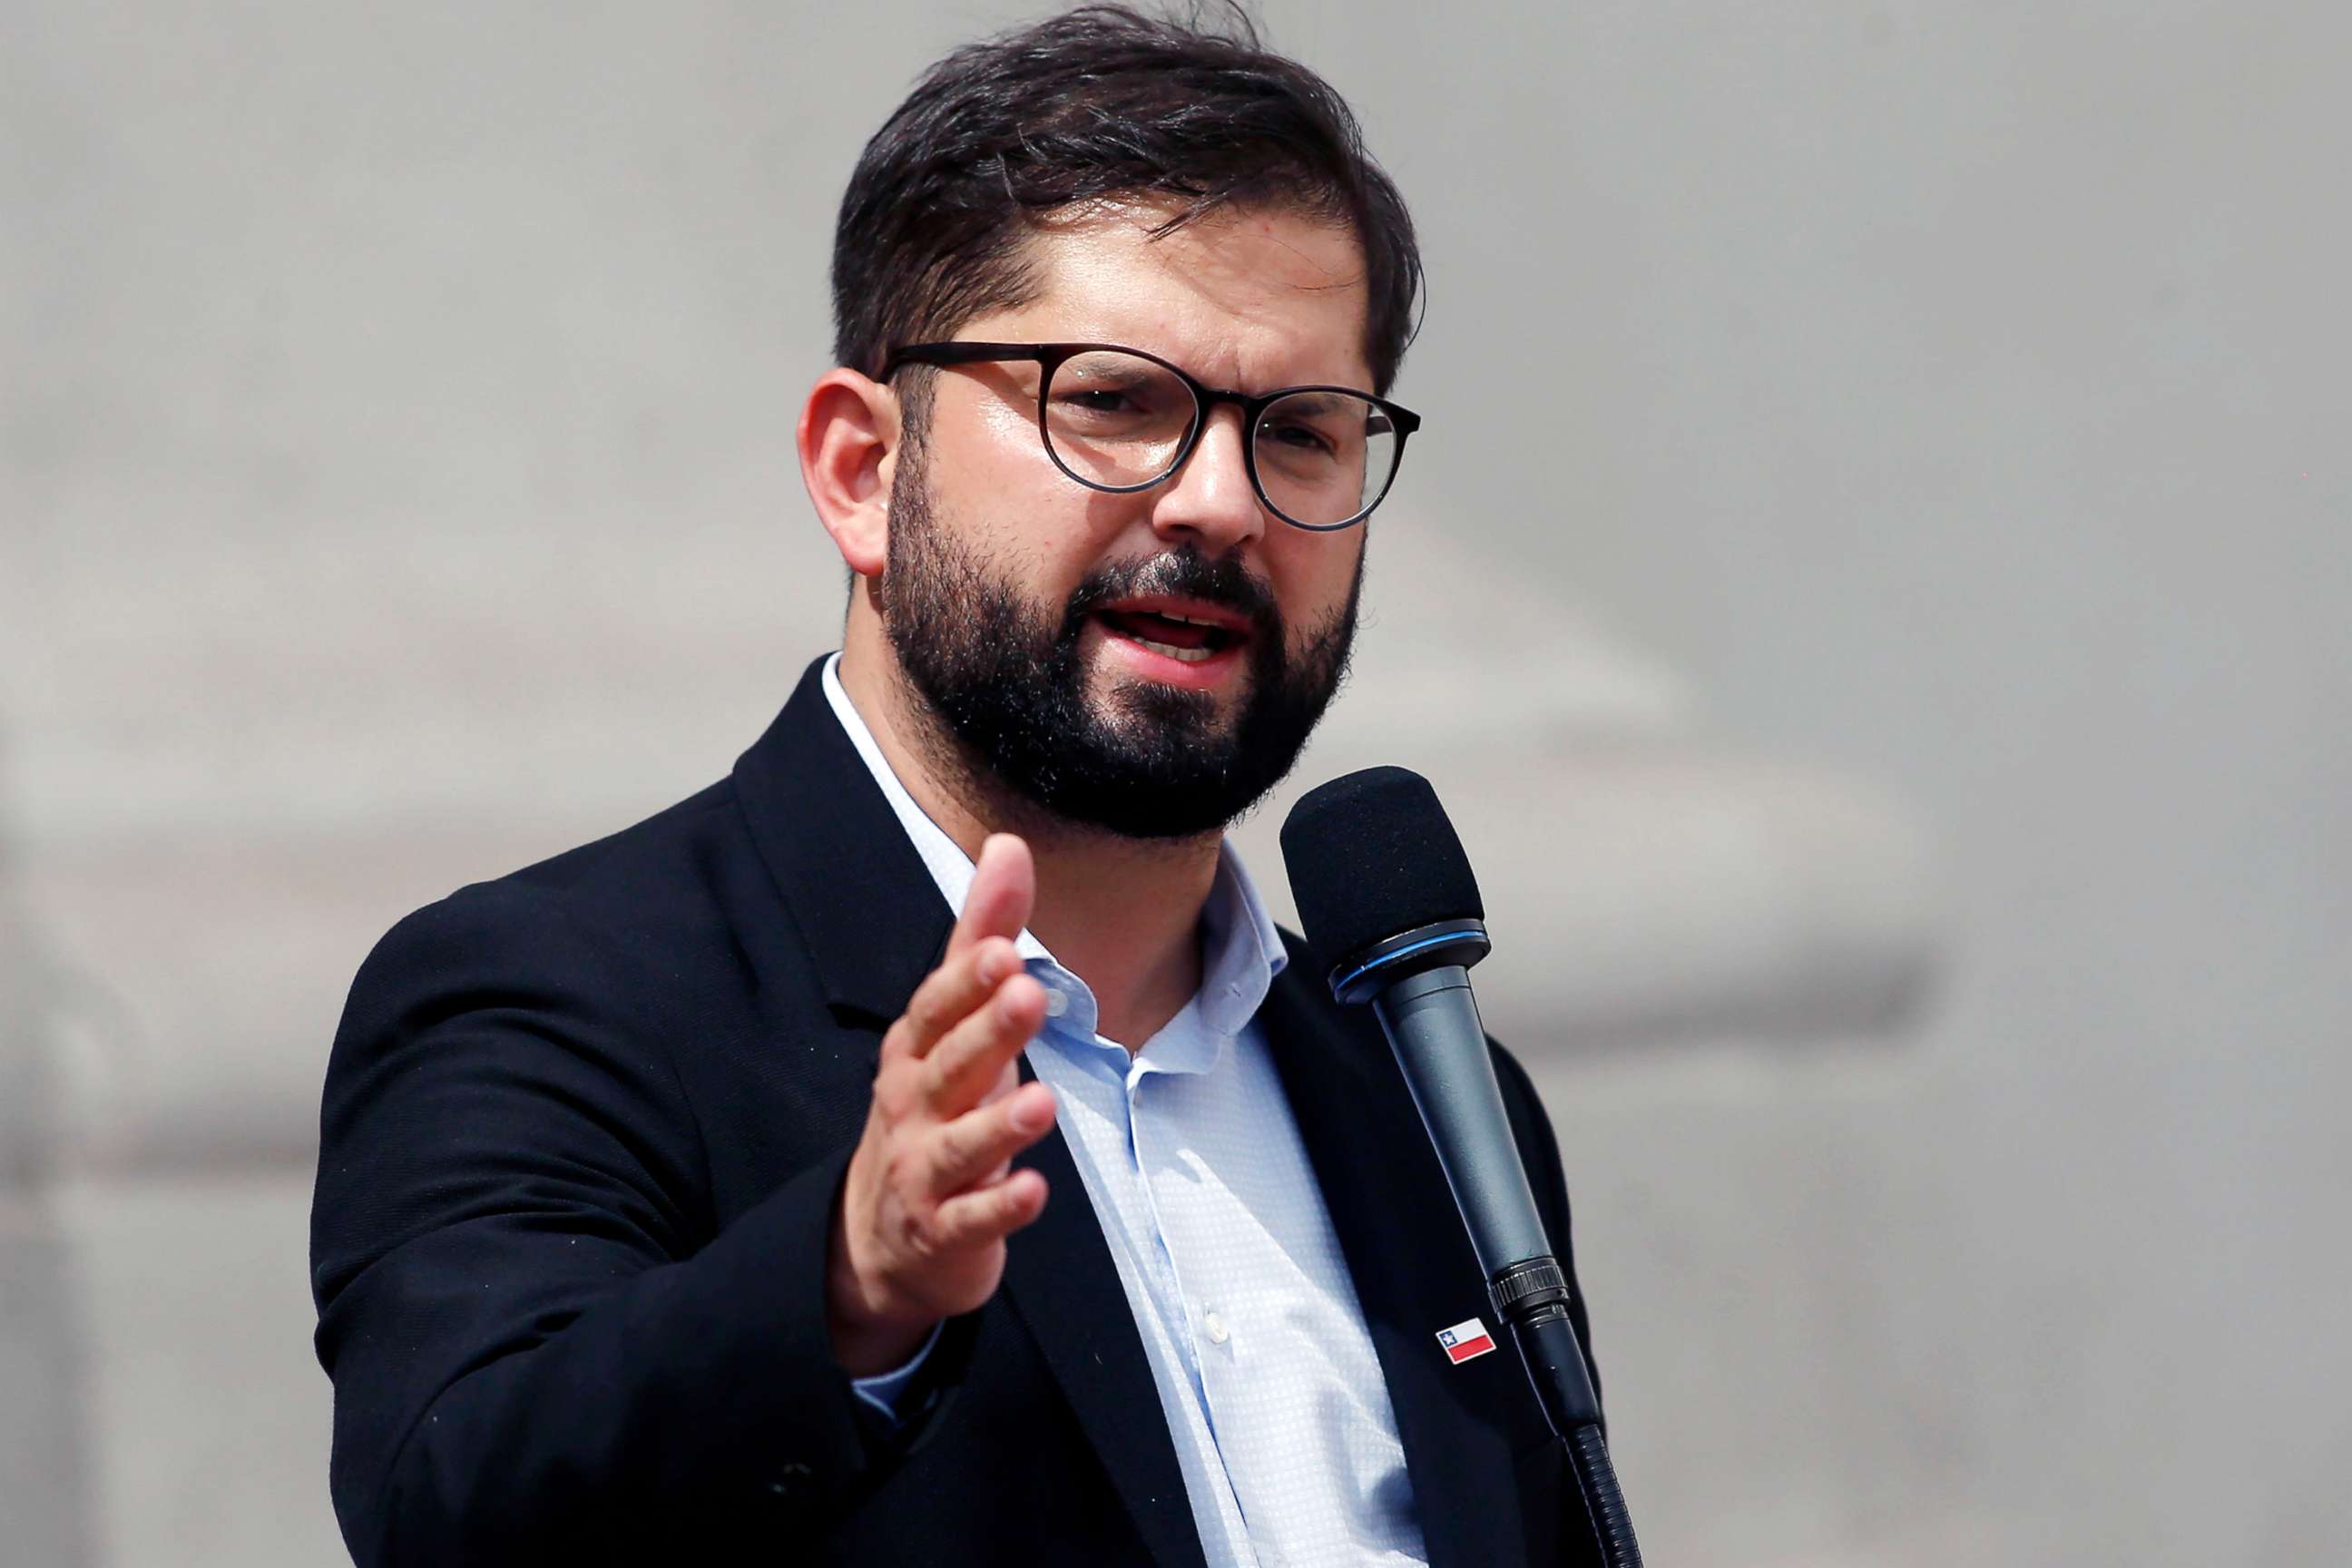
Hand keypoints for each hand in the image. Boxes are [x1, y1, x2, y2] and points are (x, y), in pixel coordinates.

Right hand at [826, 833, 1057, 1375]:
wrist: (880, 1236)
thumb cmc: (932, 1106)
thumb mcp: (955, 1022)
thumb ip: (981, 937)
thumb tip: (1009, 845)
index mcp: (917, 1050)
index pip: (938, 1009)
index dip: (967, 982)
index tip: (1003, 950)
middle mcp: (913, 1104)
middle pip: (950, 1066)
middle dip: (986, 1031)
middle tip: (1026, 994)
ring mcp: (923, 1170)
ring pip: (959, 1145)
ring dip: (997, 1125)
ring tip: (1041, 1103)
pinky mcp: (945, 1229)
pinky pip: (971, 1218)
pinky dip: (999, 1207)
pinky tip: (1034, 1191)